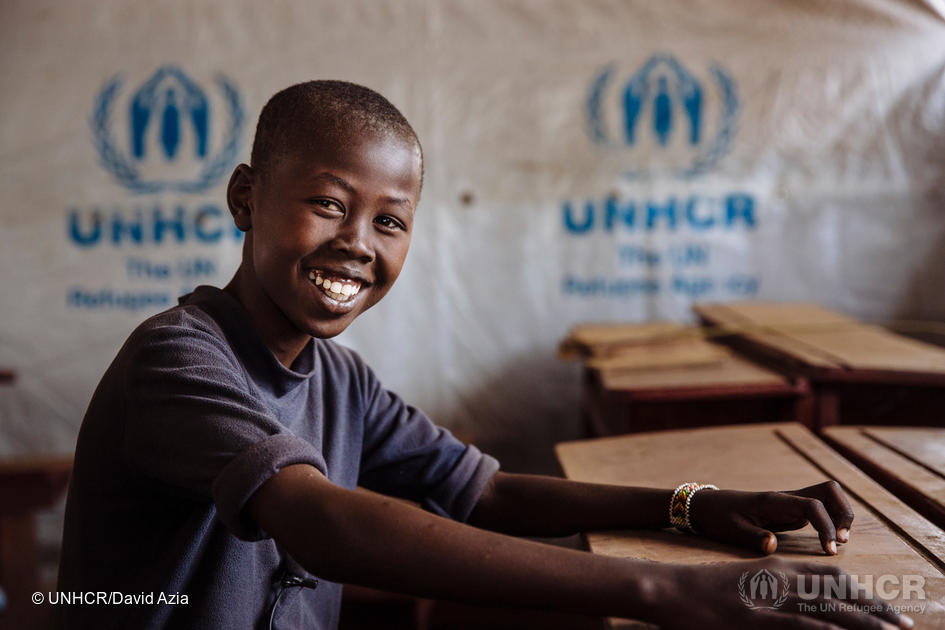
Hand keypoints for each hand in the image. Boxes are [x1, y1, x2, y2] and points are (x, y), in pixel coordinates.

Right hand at [647, 557, 912, 629]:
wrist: (670, 588)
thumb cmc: (703, 589)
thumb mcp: (745, 584)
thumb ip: (774, 591)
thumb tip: (805, 611)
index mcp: (777, 567)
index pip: (834, 576)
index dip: (866, 593)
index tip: (887, 610)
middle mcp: (780, 578)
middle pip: (840, 591)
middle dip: (876, 609)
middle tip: (904, 625)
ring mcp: (769, 598)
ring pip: (829, 609)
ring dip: (864, 624)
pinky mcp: (756, 618)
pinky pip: (799, 625)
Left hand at [688, 481, 853, 554]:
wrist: (708, 505)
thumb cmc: (719, 517)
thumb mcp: (731, 530)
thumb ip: (753, 537)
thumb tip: (772, 546)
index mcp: (774, 501)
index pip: (812, 505)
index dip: (826, 526)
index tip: (829, 549)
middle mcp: (787, 497)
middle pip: (829, 490)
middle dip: (843, 513)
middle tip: (840, 541)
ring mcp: (791, 502)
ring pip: (828, 497)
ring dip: (841, 515)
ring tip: (837, 541)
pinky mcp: (791, 510)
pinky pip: (820, 508)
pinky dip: (831, 520)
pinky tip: (828, 539)